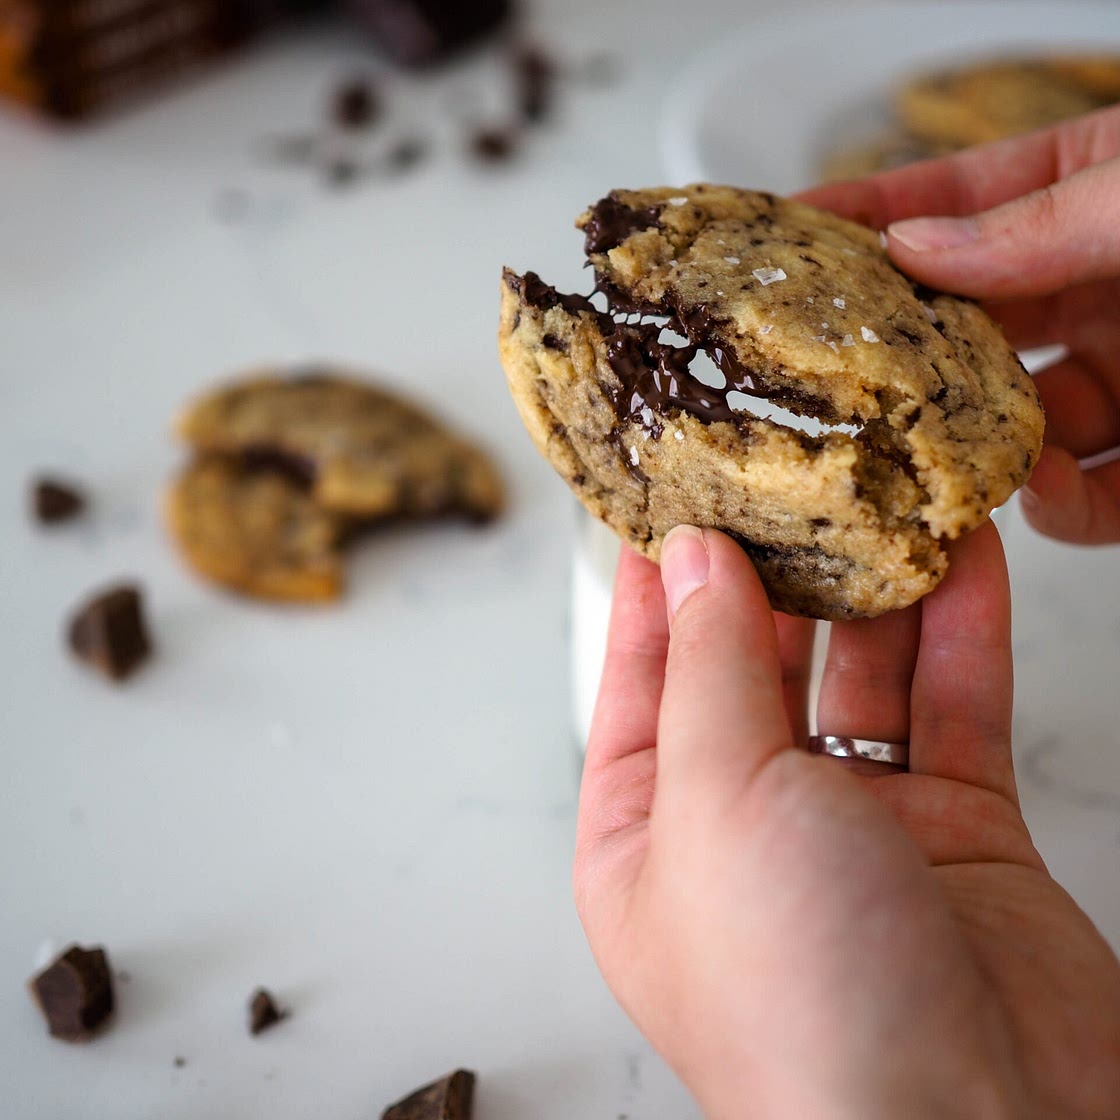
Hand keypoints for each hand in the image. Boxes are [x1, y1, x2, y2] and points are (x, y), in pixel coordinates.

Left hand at [574, 526, 1119, 1118]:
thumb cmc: (799, 1005)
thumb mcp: (716, 803)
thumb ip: (708, 671)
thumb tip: (697, 557)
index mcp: (648, 836)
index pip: (640, 679)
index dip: (658, 587)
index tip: (675, 496)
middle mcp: (744, 826)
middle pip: (751, 667)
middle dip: (773, 572)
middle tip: (788, 475)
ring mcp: (852, 827)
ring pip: (859, 676)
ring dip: (876, 590)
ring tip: (883, 496)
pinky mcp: (955, 834)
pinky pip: (951, 707)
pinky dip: (959, 631)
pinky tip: (965, 557)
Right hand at [799, 105, 1119, 543]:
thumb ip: (1042, 218)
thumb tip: (915, 243)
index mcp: (1087, 196)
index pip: (950, 205)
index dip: (863, 221)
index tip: (776, 241)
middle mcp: (1091, 288)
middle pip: (956, 331)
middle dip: (890, 360)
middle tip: (822, 380)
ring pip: (1006, 429)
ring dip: (964, 454)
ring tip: (932, 462)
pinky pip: (1088, 497)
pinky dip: (1058, 509)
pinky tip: (1042, 494)